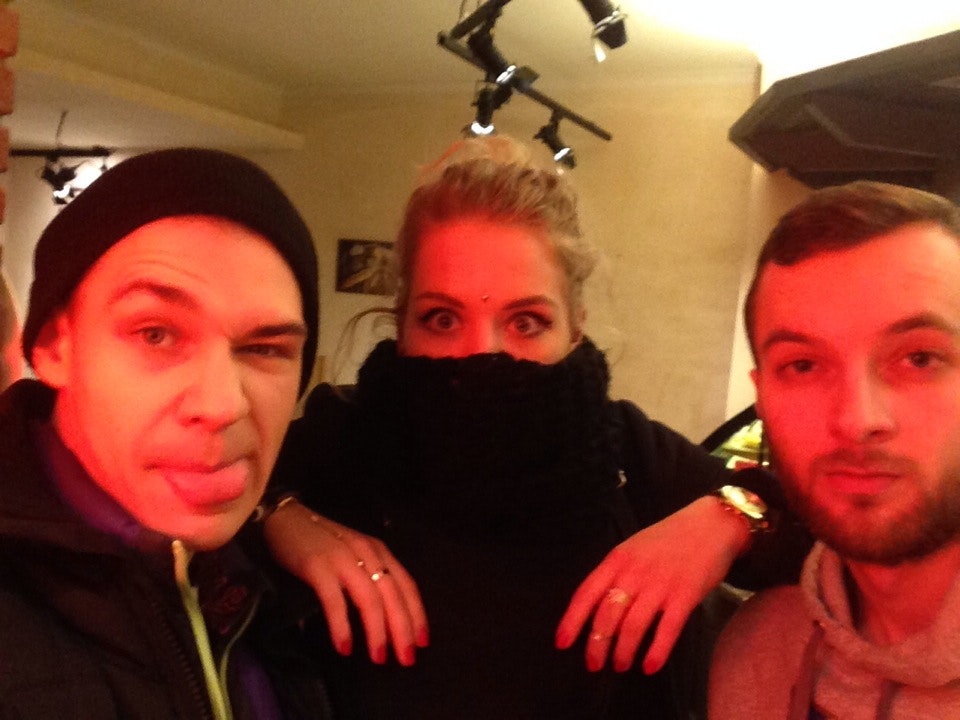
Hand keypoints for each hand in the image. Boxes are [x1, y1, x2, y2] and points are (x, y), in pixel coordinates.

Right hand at [263, 500, 428, 665]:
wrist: (286, 518)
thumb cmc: (322, 541)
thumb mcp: (356, 554)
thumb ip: (371, 576)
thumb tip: (387, 618)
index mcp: (379, 551)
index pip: (406, 585)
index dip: (417, 614)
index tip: (422, 642)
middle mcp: (366, 553)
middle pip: (392, 595)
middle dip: (402, 629)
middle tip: (406, 659)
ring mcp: (343, 559)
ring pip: (369, 599)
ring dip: (377, 631)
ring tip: (378, 657)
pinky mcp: (317, 566)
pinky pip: (335, 600)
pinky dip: (342, 625)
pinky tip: (344, 646)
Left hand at [554, 495, 749, 673]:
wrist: (711, 525)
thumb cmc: (669, 539)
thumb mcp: (633, 548)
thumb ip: (616, 574)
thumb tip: (598, 609)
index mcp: (617, 560)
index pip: (586, 594)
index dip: (571, 621)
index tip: (562, 643)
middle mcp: (634, 573)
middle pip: (606, 616)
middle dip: (597, 646)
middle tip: (594, 665)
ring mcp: (660, 585)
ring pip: (632, 627)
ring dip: (623, 652)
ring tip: (620, 665)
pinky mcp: (685, 596)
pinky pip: (667, 630)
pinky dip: (656, 652)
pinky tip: (650, 667)